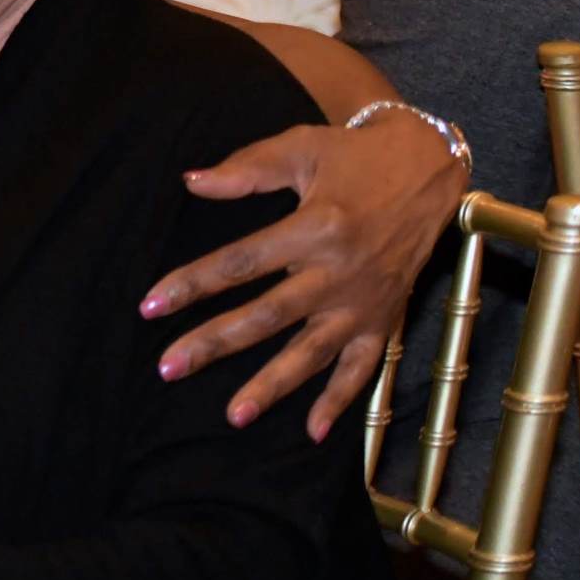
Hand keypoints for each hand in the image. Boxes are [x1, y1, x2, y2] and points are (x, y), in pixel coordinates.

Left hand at [142, 116, 464, 438]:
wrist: (430, 170)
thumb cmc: (355, 157)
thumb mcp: (300, 148)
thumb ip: (245, 169)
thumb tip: (191, 181)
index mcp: (314, 228)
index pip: (240, 263)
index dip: (192, 284)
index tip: (150, 306)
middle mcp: (338, 273)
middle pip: (265, 316)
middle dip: (214, 344)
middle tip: (168, 367)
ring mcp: (363, 303)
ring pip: (310, 353)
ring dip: (271, 386)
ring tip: (233, 414)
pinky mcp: (386, 320)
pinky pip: (363, 369)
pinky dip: (341, 401)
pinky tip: (314, 431)